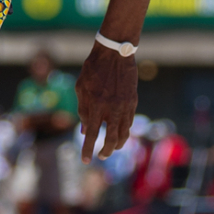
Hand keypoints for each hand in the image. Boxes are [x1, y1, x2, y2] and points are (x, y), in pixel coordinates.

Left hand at [75, 42, 137, 163]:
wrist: (114, 53)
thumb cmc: (92, 68)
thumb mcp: (81, 87)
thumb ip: (82, 109)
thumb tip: (84, 130)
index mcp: (96, 104)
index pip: (91, 134)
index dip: (88, 149)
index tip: (85, 161)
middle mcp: (112, 108)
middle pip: (111, 139)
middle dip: (106, 151)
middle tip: (101, 156)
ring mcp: (125, 106)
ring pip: (124, 133)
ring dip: (118, 144)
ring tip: (112, 148)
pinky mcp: (133, 101)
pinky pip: (129, 122)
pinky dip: (124, 131)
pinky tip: (119, 133)